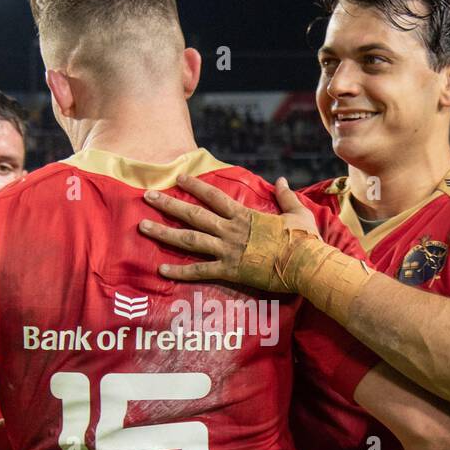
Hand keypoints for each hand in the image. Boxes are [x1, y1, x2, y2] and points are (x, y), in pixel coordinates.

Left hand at [138, 174, 319, 288]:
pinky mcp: (229, 271)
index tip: (179, 177)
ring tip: (143, 227)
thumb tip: (282, 180)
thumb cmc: (303, 240)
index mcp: (244, 216)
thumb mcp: (297, 213)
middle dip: (168, 205)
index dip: (195, 186)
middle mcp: (230, 231)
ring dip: (164, 233)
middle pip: (193, 215)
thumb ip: (286, 197)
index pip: (214, 197)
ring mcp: (227, 251)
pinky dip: (180, 271)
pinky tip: (161, 268)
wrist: (306, 264)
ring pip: (189, 240)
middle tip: (148, 197)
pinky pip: (200, 271)